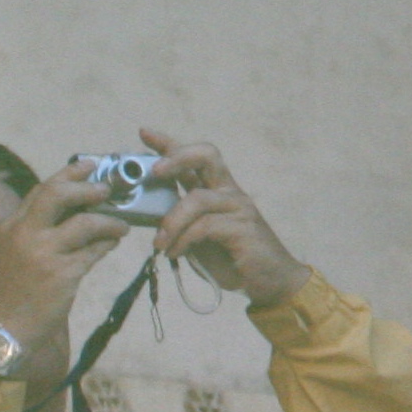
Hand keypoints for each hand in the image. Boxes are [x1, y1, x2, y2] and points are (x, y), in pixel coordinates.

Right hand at [0, 164, 129, 377]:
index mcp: (10, 227)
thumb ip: (35, 233)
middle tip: (106, 190)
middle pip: (59, 194)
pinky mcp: (62, 274)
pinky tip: (113, 243)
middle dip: (88, 187)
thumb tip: (73, 214)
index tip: (88, 167)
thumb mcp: (12, 256)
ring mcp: (43, 253)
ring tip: (121, 225)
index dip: (68, 176)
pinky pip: (94, 251)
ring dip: (109, 221)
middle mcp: (24, 234)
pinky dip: (107, 244)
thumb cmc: (10, 296)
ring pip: (85, 222)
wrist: (2, 333)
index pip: (41, 191)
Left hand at [140, 130, 308, 307]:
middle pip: (206, 156)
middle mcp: (228, 191)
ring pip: (197, 199)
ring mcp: (238, 206)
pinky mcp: (243, 226)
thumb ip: (179, 219)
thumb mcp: (196, 235)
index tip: (144, 132)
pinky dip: (183, 240)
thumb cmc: (229, 257)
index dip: (169, 144)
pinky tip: (174, 253)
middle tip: (154, 172)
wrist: (267, 280)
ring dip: (171, 223)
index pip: (193, 158)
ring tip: (159, 245)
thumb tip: (147, 211)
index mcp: (215, 190)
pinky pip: (205, 226)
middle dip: (176, 157)